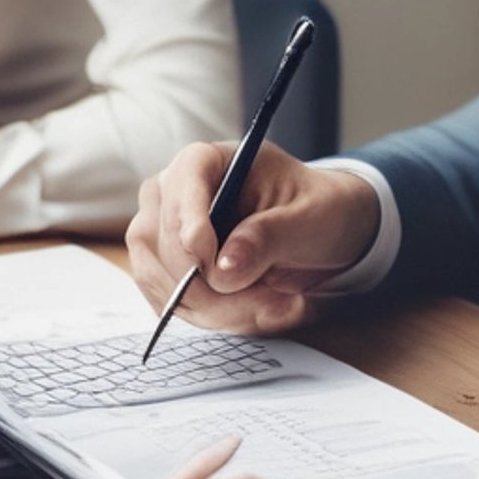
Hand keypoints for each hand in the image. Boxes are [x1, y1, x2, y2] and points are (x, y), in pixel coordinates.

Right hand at [125, 141, 380, 335]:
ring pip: (165, 281)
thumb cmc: (315, 209)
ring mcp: (161, 232)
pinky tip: (256, 311)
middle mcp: (173, 192)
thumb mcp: (309, 218)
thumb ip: (267, 237)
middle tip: (271, 303)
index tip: (210, 262)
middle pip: (166, 242)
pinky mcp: (164, 270)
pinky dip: (215, 317)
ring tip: (274, 307)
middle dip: (213, 286)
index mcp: (208, 161)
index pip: (181, 183)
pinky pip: (173, 304)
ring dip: (218, 309)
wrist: (317, 232)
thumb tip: (222, 268)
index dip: (190, 223)